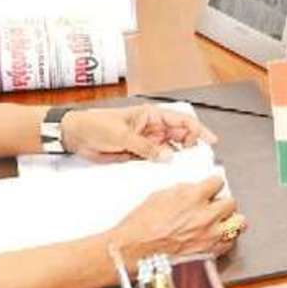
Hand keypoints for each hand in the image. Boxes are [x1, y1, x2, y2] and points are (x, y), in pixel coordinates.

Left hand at [62, 104, 216, 162]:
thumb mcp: (122, 135)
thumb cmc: (95, 125)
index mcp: (150, 116)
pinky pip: (156, 160)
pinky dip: (163, 165)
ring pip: (169, 149)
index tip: (210, 140)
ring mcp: (146, 141)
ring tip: (185, 167)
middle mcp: (152, 128)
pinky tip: (168, 171)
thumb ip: (145, 147)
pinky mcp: (138, 154)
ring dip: (177, 157)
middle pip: (179, 136)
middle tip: (196, 159)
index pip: (181, 121)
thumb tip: (167, 156)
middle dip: (190, 146)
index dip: (198, 130)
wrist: (76, 136)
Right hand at [108, 175, 241, 261]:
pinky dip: (225, 239)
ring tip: (220, 221)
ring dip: (230, 220)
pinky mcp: (208, 252)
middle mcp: (205, 216)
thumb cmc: (141, 224)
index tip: (211, 186)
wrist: (134, 250)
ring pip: (237, 224)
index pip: (218, 182)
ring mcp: (209, 236)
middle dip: (223, 202)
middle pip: (232, 203)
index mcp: (193, 197)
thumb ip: (184, 190)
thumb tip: (195, 188)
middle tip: (215, 205)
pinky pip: (229, 243)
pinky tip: (216, 236)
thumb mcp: (160, 195)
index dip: (214, 183)